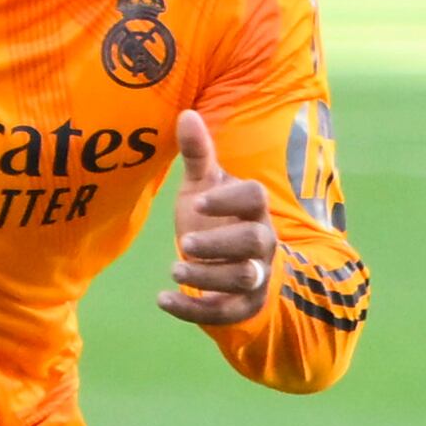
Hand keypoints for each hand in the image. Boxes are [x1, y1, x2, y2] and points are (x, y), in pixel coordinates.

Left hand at [160, 112, 275, 327]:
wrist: (235, 263)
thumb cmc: (217, 218)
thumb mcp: (205, 186)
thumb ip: (198, 155)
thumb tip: (186, 113)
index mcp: (253, 209)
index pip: (254, 198)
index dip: (229, 200)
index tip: (198, 201)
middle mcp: (262, 242)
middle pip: (254, 243)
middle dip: (220, 245)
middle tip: (185, 243)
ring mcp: (256, 274)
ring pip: (244, 278)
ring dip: (209, 277)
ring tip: (174, 269)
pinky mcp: (242, 304)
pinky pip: (225, 311)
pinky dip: (194, 309)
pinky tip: (163, 299)